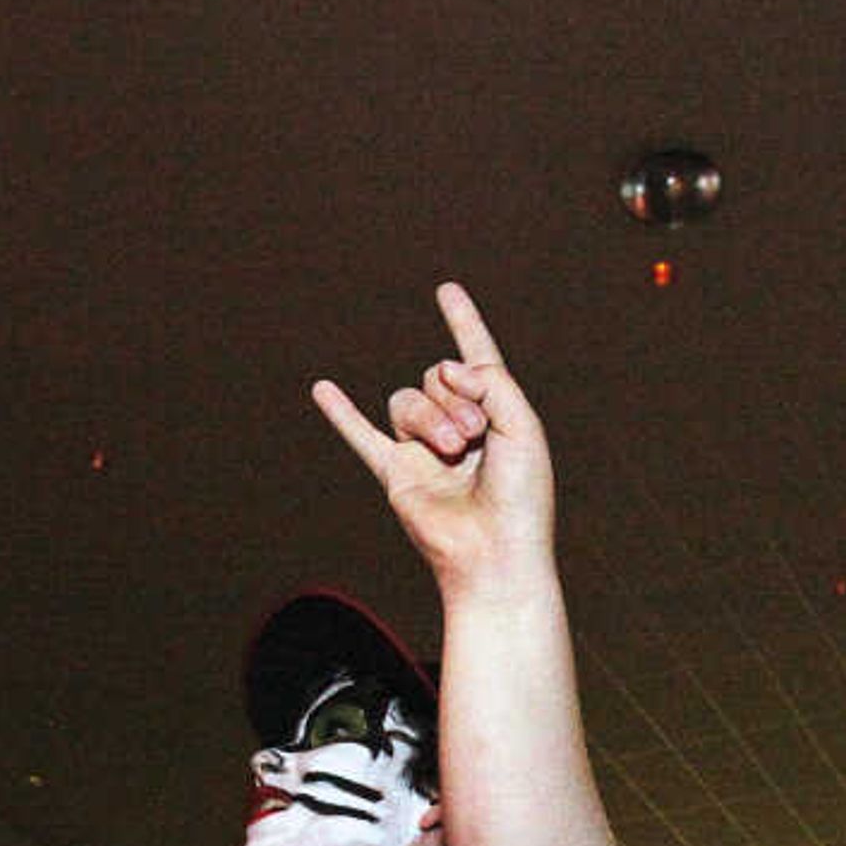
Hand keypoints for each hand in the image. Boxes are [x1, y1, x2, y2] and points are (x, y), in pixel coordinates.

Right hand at [311, 283, 553, 596]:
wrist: (494, 553)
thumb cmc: (521, 498)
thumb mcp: (522, 424)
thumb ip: (490, 381)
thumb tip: (444, 366)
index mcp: (495, 415)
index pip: (477, 359)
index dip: (464, 323)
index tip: (447, 291)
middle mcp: (458, 429)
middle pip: (437, 377)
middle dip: (457, 398)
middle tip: (477, 434)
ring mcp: (425, 451)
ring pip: (407, 401)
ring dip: (430, 418)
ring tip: (456, 450)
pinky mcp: (397, 474)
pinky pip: (362, 436)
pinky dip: (342, 414)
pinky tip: (322, 389)